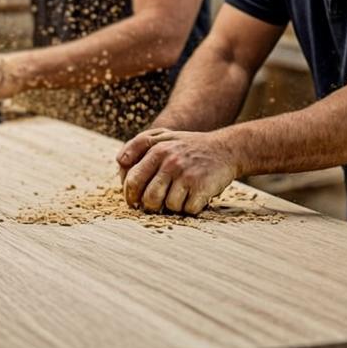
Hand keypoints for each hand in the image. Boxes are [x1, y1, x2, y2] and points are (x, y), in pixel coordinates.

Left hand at [117, 128, 236, 215]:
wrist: (226, 148)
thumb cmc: (190, 146)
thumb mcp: (165, 137)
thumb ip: (140, 145)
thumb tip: (120, 161)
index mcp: (157, 149)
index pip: (133, 179)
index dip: (130, 195)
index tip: (134, 202)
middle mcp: (170, 161)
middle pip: (149, 198)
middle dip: (151, 206)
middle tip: (156, 206)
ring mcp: (186, 174)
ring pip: (168, 206)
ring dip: (173, 206)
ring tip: (180, 195)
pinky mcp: (201, 187)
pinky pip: (187, 210)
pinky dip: (190, 208)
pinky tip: (195, 196)